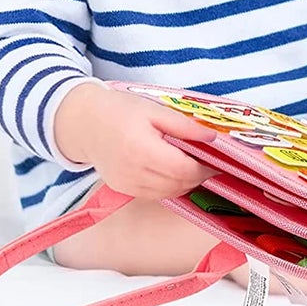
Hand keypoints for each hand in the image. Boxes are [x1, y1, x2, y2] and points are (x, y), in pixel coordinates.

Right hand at [53, 82, 216, 200]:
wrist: (87, 124)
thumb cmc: (123, 111)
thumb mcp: (156, 110)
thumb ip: (184, 126)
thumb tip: (212, 137)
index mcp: (142, 150)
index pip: (181, 169)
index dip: (204, 168)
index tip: (219, 161)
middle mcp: (132, 172)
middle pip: (176, 185)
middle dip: (198, 177)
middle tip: (212, 163)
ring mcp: (126, 184)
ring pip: (167, 194)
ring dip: (186, 184)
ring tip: (197, 167)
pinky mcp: (122, 189)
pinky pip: (154, 195)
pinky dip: (170, 188)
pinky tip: (177, 172)